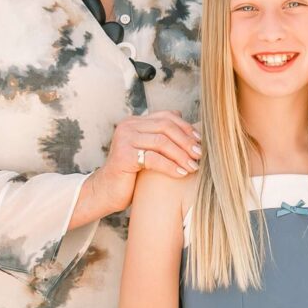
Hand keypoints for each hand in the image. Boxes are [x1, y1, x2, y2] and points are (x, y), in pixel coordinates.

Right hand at [78, 113, 203, 221]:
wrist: (107, 191)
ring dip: (182, 155)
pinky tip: (182, 174)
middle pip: (166, 126)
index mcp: (134, 122)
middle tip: (200, 154)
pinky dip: (171, 166)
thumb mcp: (147, 150)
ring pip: (162, 142)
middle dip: (186, 141)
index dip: (185, 127)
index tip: (200, 141)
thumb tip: (182, 117)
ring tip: (194, 166)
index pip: (166, 116)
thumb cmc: (131, 173)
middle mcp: (128, 126)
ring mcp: (124, 140)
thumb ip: (160, 137)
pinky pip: (154, 158)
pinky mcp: (124, 156)